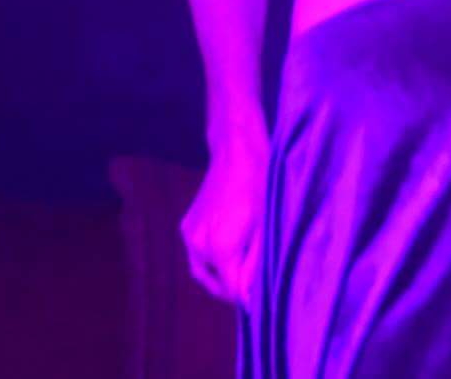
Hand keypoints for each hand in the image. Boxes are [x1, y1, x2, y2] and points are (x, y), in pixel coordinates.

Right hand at [180, 126, 269, 307]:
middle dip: (231, 288)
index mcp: (220, 248)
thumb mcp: (264, 230)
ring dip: (219, 275)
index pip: (230, 290)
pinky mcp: (186, 224)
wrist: (237, 153)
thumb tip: (248, 297)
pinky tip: (229, 250)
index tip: (259, 294)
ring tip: (240, 270)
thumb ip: (254, 267)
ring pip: (202, 270)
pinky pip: (197, 253)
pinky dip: (210, 259)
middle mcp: (198, 244)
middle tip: (250, 285)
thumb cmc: (259, 188)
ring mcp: (189, 234)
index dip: (245, 296)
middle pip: (213, 283)